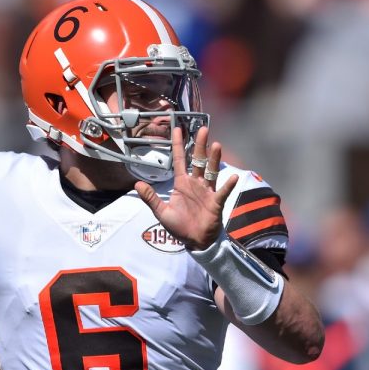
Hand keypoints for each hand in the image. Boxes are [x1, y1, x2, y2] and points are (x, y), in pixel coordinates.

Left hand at [135, 126, 237, 250]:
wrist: (195, 241)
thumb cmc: (180, 226)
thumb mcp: (162, 212)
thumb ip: (151, 198)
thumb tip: (136, 184)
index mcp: (182, 183)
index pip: (180, 160)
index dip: (179, 145)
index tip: (177, 129)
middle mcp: (195, 183)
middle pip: (198, 160)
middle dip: (200, 145)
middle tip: (203, 129)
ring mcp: (207, 191)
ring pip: (211, 171)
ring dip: (214, 159)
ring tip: (216, 145)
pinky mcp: (216, 202)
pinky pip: (222, 192)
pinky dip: (227, 185)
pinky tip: (232, 177)